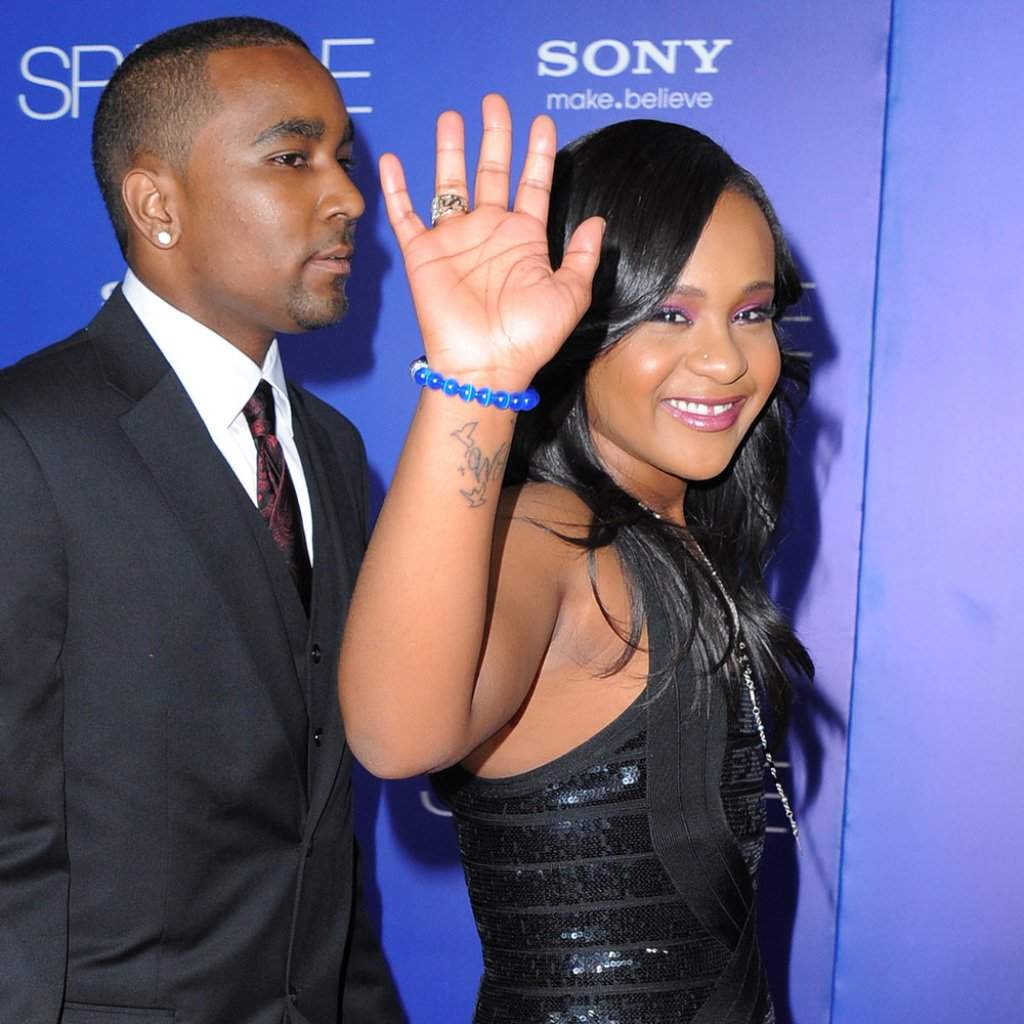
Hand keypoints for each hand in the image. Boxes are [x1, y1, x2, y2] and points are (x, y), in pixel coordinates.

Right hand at [379, 94, 603, 383]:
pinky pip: (405, 216)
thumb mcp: (569, 296)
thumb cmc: (528, 338)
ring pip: (450, 183)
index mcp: (525, 238)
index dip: (538, 153)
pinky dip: (396, 189)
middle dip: (494, 136)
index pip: (534, 184)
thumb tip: (596, 220)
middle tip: (496, 102)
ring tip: (452, 117)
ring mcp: (455, 241)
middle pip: (492, 171)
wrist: (486, 367)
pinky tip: (393, 161)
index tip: (542, 122)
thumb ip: (582, 257)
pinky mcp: (423, 254)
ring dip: (451, 151)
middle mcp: (489, 232)